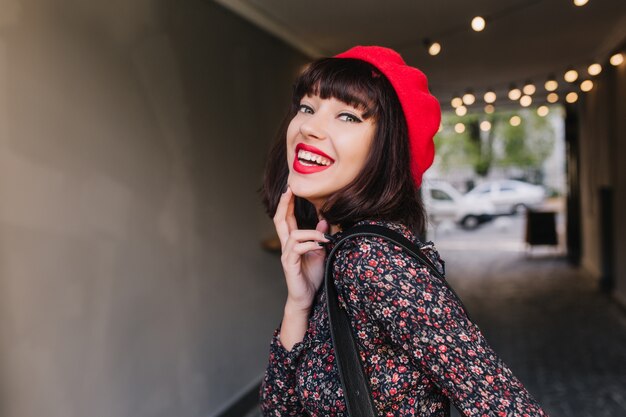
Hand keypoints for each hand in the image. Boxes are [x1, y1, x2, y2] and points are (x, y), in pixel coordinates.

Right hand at [273, 186, 329, 311]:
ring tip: (324, 238)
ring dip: (311, 233)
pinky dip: (310, 244)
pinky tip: (320, 247)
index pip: (286, 218)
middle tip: (289, 190)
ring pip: (293, 235)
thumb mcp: (320, 253)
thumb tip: (323, 221)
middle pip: (279, 220)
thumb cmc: (312, 276)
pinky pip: (297, 249)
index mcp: (293, 242)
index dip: (287, 203)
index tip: (290, 189)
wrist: (305, 298)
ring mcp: (287, 255)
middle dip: (283, 204)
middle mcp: (287, 246)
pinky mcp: (290, 265)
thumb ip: (320, 237)